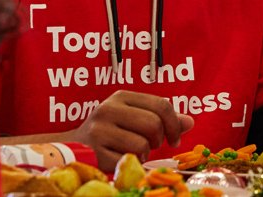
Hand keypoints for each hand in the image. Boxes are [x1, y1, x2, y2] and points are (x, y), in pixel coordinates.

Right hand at [67, 90, 193, 170]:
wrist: (71, 148)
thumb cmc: (108, 133)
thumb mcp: (133, 119)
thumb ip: (161, 118)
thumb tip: (190, 122)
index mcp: (121, 97)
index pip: (161, 104)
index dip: (175, 124)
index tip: (174, 139)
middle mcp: (108, 109)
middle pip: (154, 124)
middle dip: (158, 140)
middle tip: (151, 146)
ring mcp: (99, 131)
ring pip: (142, 144)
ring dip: (143, 154)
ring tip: (130, 152)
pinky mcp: (94, 152)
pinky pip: (127, 161)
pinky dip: (130, 165)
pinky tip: (119, 160)